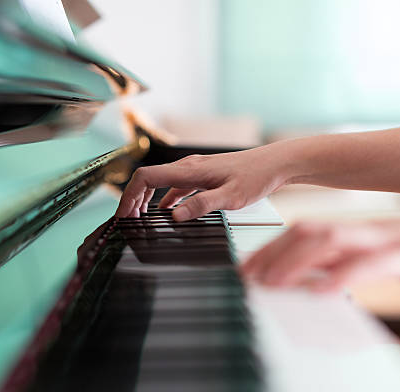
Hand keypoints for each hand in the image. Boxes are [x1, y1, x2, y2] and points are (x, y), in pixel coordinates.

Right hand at [115, 145, 292, 220]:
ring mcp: (196, 170)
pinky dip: (165, 199)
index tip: (123, 214)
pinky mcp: (205, 175)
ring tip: (141, 218)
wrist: (276, 163)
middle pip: (148, 179)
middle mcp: (188, 166)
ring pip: (161, 183)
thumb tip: (174, 216)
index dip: (129, 196)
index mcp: (189, 170)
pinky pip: (176, 186)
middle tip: (127, 220)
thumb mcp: (230, 197)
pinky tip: (168, 212)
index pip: (145, 177)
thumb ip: (201, 206)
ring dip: (147, 199)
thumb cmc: (256, 177)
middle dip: (134, 199)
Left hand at [240, 213, 399, 290]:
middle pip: (310, 230)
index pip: (304, 231)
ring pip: (334, 238)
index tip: (247, 269)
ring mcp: (388, 238)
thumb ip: (348, 265)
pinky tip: (322, 290)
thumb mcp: (381, 259)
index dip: (271, 247)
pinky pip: (374, 262)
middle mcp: (366, 230)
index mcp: (357, 232)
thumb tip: (314, 282)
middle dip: (273, 252)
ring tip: (272, 282)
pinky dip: (344, 274)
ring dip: (297, 260)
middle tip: (249, 277)